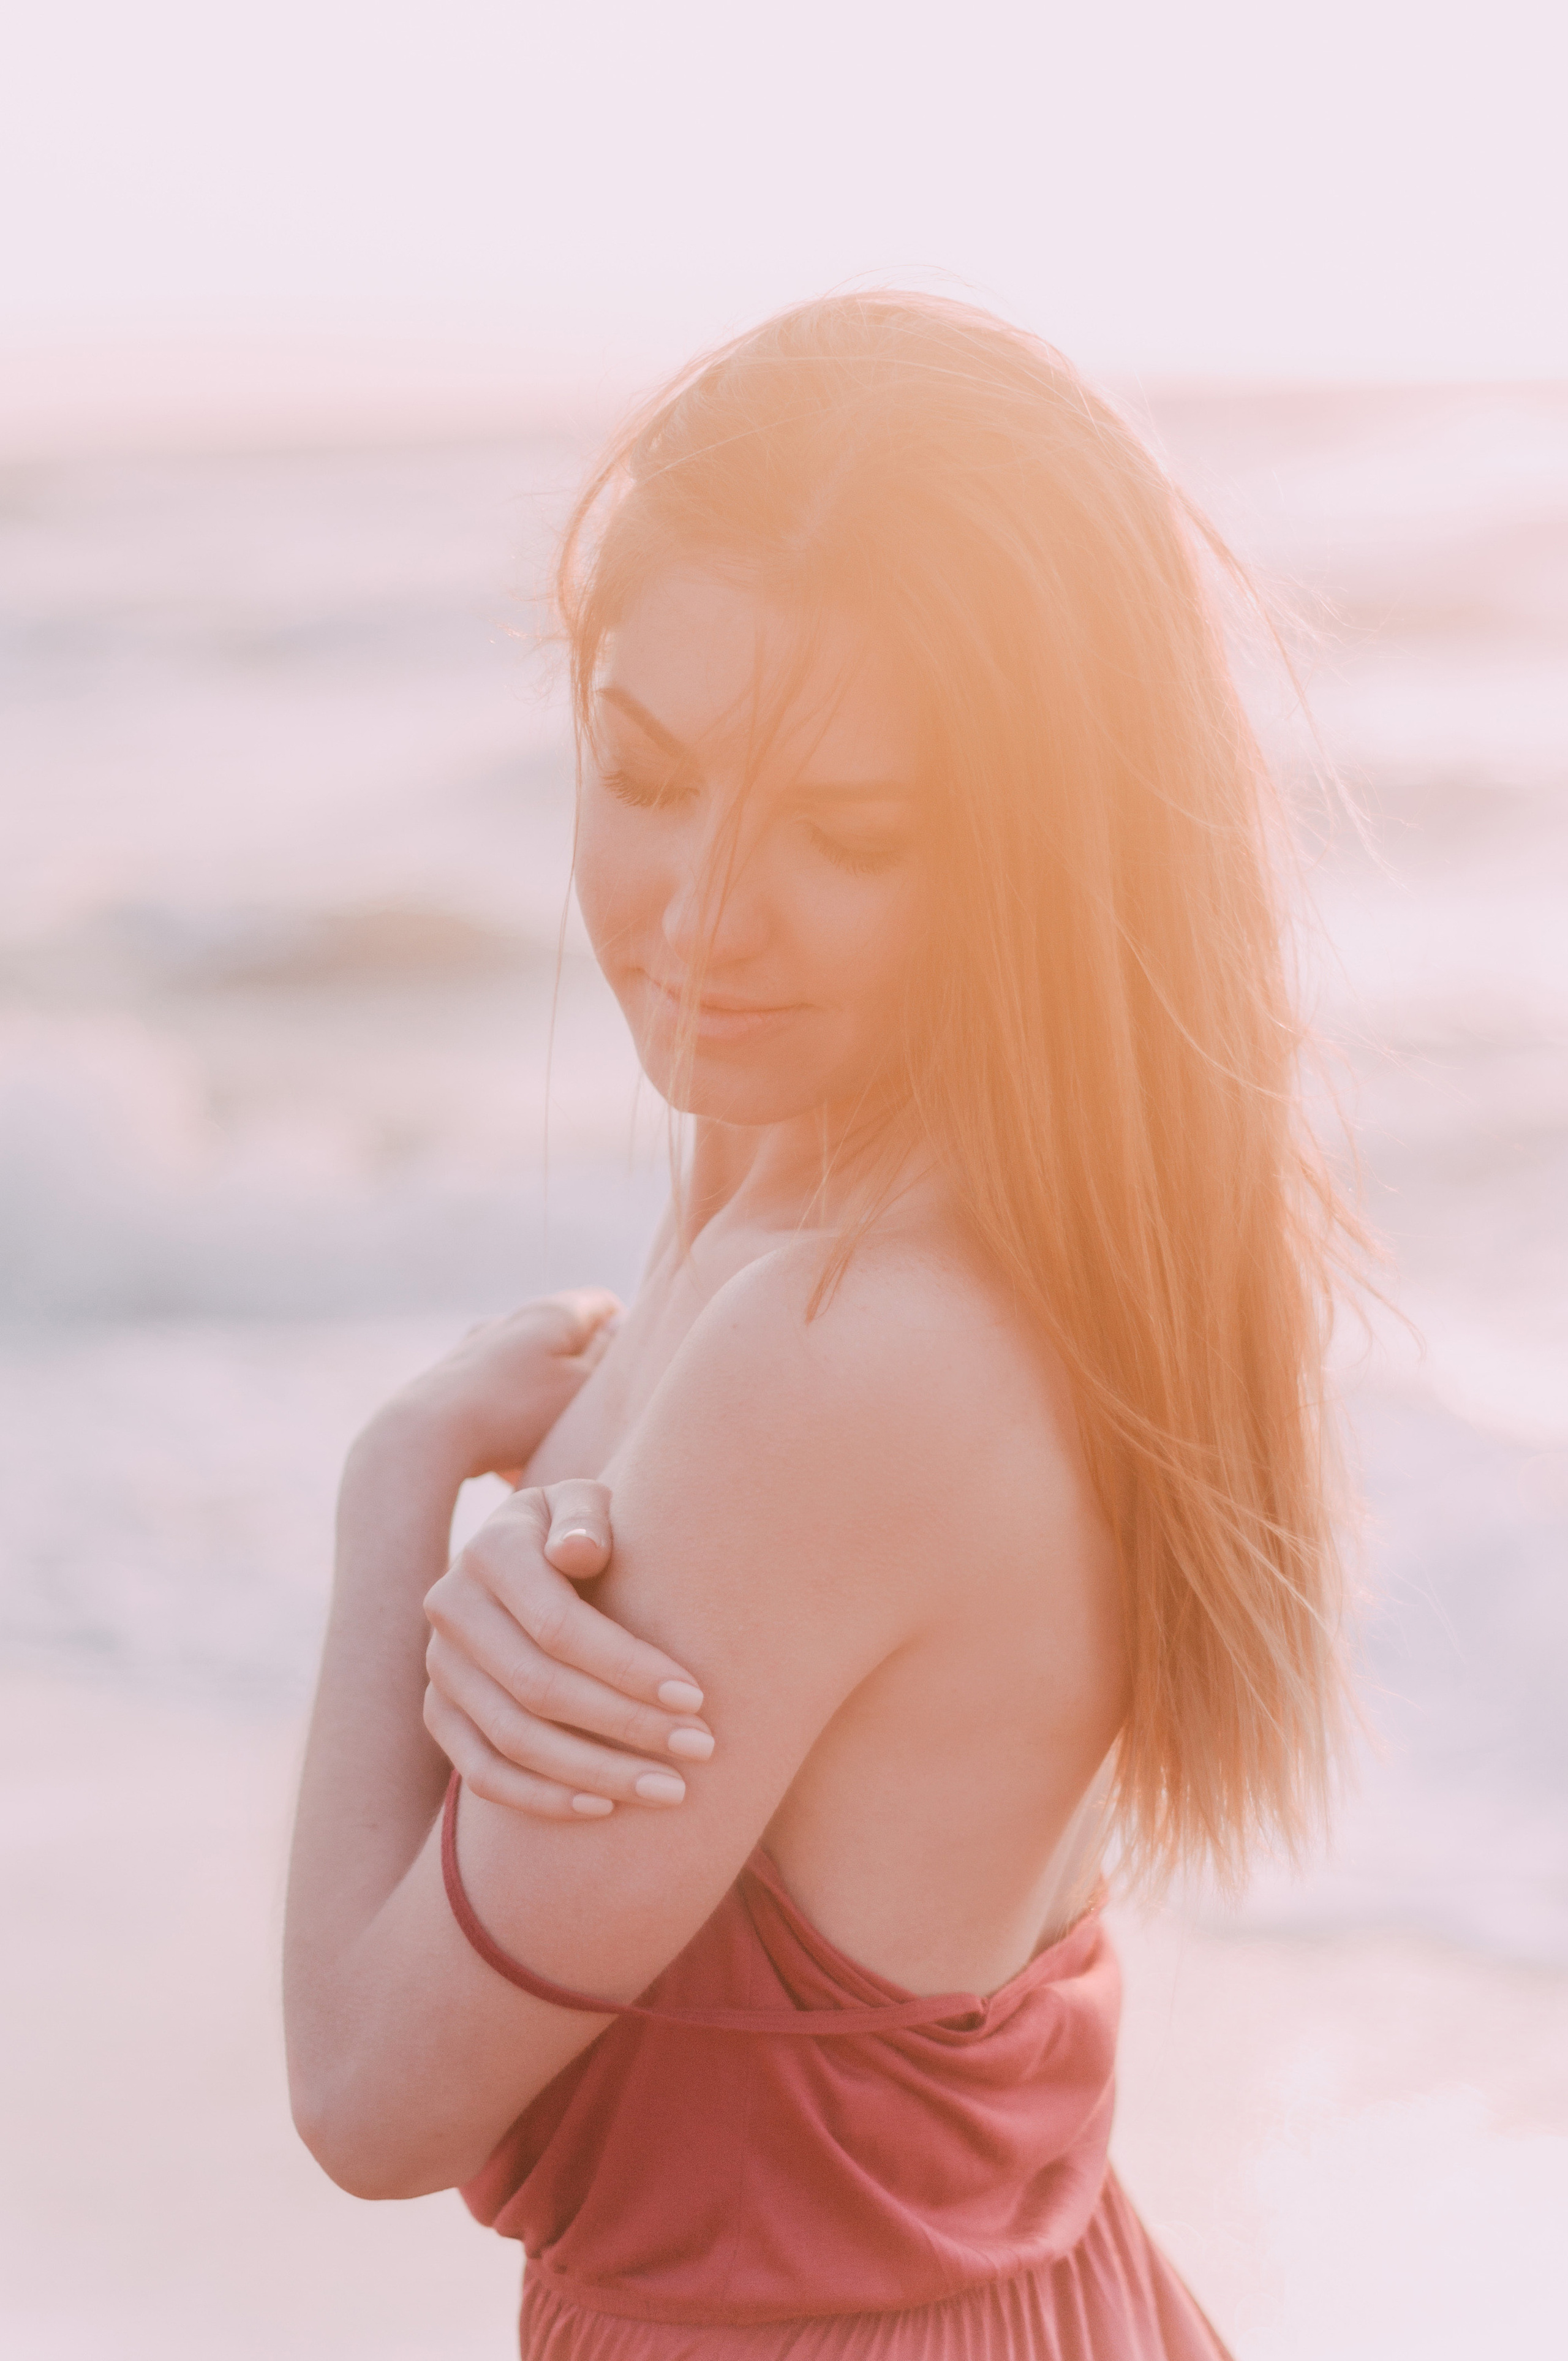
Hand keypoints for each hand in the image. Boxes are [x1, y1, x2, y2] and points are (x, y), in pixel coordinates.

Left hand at [373, 1289, 622, 1486]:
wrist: (423, 1438)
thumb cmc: (513, 1413)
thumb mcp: (580, 1387)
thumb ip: (608, 1355)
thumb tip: (620, 1327)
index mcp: (551, 1312)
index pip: (605, 1305)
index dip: (624, 1339)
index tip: (624, 1379)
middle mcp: (511, 1319)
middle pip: (565, 1339)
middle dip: (581, 1375)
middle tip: (589, 1417)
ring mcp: (477, 1347)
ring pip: (530, 1369)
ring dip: (546, 1400)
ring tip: (547, 1444)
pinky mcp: (452, 1378)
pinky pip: (498, 1393)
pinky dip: (512, 1416)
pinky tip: (509, 1457)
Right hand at [423, 1478, 714, 1818]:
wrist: (526, 1555)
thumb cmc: (581, 1530)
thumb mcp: (586, 1503)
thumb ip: (586, 1517)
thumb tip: (579, 1551)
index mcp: (490, 1551)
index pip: (559, 1625)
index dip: (628, 1667)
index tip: (696, 1696)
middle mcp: (451, 1608)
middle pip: (540, 1689)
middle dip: (627, 1725)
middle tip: (700, 1748)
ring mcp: (439, 1666)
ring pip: (514, 1741)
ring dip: (596, 1773)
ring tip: (671, 1790)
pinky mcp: (438, 1714)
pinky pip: (483, 1773)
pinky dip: (543, 1799)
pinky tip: (604, 1807)